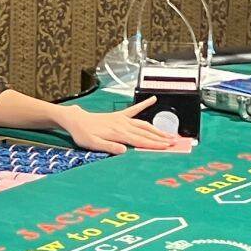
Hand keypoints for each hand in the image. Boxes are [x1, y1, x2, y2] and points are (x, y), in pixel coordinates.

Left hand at [61, 98, 178, 152]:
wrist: (76, 120)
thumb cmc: (83, 134)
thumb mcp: (92, 144)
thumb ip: (108, 147)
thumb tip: (124, 151)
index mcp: (118, 133)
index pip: (140, 140)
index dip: (155, 144)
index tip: (167, 147)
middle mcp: (122, 125)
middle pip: (146, 132)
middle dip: (161, 138)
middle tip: (175, 142)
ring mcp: (122, 119)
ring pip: (143, 124)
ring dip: (157, 129)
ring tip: (170, 134)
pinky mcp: (119, 115)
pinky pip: (134, 109)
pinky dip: (144, 104)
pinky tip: (153, 99)